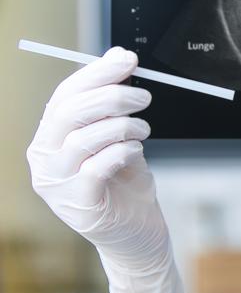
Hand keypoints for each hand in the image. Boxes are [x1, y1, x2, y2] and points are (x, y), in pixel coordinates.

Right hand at [27, 47, 186, 292]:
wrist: (140, 236)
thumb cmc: (127, 187)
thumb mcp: (121, 139)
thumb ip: (114, 105)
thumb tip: (117, 56)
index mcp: (50, 140)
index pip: (64, 96)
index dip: (96, 74)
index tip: (127, 60)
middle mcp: (45, 162)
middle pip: (70, 114)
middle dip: (111, 96)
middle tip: (144, 96)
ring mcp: (58, 187)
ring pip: (83, 139)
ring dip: (122, 126)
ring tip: (144, 130)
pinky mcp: (80, 207)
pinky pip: (96, 168)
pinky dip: (120, 152)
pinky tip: (136, 151)